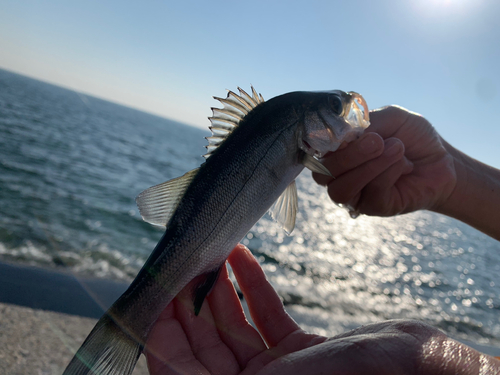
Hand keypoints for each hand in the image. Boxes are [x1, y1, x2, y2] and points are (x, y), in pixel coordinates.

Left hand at [145, 244, 325, 374]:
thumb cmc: (360, 373)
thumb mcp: (298, 374)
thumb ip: (242, 372)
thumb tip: (174, 359)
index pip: (178, 371)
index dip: (160, 333)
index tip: (155, 293)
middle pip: (204, 344)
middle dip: (188, 300)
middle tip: (181, 261)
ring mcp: (277, 368)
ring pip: (234, 326)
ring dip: (219, 288)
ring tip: (209, 253)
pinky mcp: (298, 348)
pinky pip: (266, 315)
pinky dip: (253, 286)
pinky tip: (241, 258)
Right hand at [313, 106, 456, 216]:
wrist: (442, 159)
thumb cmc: (412, 137)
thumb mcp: (391, 117)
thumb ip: (365, 123)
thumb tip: (344, 135)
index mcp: (336, 151)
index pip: (314, 152)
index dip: (325, 142)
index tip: (348, 132)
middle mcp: (338, 174)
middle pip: (322, 174)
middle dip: (349, 156)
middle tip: (377, 142)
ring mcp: (354, 194)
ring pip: (341, 190)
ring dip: (369, 167)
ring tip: (395, 150)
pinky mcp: (374, 207)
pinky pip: (372, 193)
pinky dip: (389, 173)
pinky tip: (405, 165)